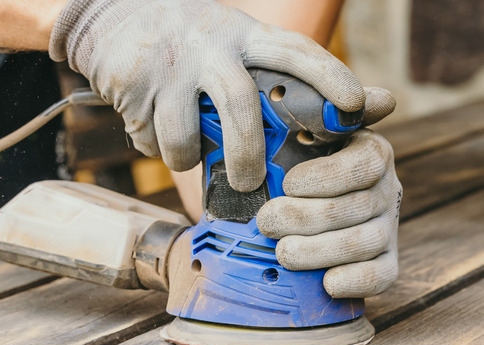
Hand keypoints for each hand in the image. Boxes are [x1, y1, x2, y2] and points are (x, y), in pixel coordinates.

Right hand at [50, 0, 363, 190]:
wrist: (111, 15)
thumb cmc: (188, 41)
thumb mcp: (235, 44)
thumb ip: (285, 76)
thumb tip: (377, 105)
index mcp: (244, 36)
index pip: (295, 52)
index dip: (329, 78)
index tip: (357, 107)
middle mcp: (210, 47)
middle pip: (240, 106)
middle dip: (247, 154)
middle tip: (250, 183)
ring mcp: (170, 68)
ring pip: (186, 137)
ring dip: (187, 157)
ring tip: (186, 152)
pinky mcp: (134, 87)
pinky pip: (150, 140)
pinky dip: (154, 146)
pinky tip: (151, 124)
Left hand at [257, 88, 400, 297]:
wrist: (286, 202)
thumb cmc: (287, 160)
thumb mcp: (292, 131)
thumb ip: (306, 111)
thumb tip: (344, 98)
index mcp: (368, 151)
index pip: (364, 164)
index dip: (326, 177)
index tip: (288, 183)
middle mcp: (385, 188)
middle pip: (355, 208)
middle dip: (304, 218)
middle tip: (266, 222)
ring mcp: (386, 227)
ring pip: (362, 244)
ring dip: (318, 251)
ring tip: (282, 252)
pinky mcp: (384, 261)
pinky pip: (381, 276)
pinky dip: (353, 282)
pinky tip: (325, 282)